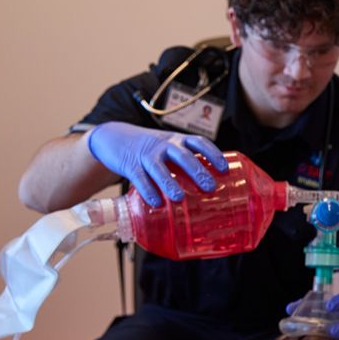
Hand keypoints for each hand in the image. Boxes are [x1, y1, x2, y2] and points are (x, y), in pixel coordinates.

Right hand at [86, 122, 227, 206]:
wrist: (114, 137)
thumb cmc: (151, 148)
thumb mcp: (170, 148)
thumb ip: (186, 163)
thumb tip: (210, 186)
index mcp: (178, 140)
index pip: (199, 142)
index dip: (213, 154)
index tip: (224, 169)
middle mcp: (164, 144)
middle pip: (182, 155)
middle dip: (197, 171)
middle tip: (210, 187)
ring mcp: (146, 154)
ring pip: (159, 168)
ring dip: (170, 183)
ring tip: (179, 198)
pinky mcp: (130, 165)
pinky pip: (139, 178)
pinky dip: (147, 190)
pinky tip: (156, 203)